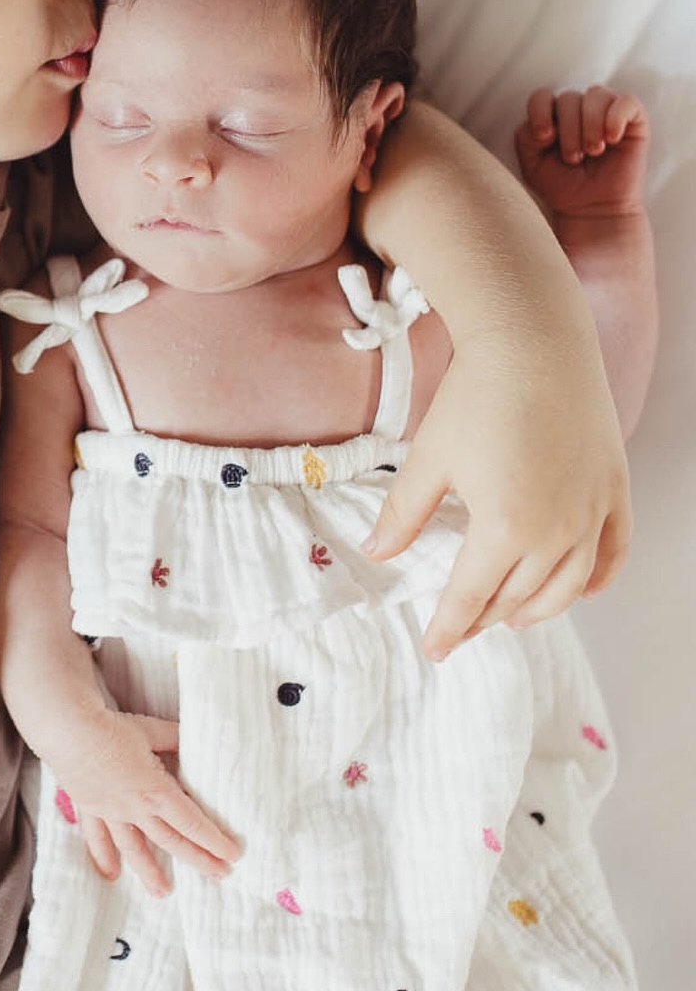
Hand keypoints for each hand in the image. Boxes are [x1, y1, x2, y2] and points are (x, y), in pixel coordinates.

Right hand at [41, 706, 240, 896]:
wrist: (69, 732)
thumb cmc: (112, 729)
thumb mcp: (151, 731)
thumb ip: (174, 738)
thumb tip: (195, 739)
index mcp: (156, 791)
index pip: (192, 822)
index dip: (213, 840)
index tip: (232, 857)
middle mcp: (136, 808)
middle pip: (171, 840)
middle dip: (197, 859)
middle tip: (218, 876)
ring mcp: (112, 812)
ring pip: (135, 847)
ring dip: (150, 871)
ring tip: (163, 893)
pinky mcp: (91, 808)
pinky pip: (98, 837)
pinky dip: (104, 856)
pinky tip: (111, 874)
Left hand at [365, 337, 629, 656]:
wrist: (533, 343)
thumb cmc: (474, 396)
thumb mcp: (427, 457)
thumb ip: (403, 513)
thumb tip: (375, 553)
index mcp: (504, 528)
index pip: (470, 597)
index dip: (448, 627)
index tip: (432, 648)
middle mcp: (556, 531)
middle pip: (518, 597)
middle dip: (486, 619)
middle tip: (462, 629)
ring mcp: (591, 512)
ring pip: (567, 586)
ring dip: (538, 609)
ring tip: (511, 616)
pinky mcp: (614, 489)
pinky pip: (613, 551)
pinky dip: (597, 578)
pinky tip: (583, 591)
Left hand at [515, 87, 648, 221]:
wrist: (593, 209)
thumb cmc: (562, 185)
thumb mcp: (532, 163)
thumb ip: (526, 137)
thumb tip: (547, 121)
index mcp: (552, 116)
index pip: (542, 96)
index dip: (540, 112)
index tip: (544, 139)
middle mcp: (579, 110)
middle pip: (568, 98)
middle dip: (568, 131)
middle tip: (574, 158)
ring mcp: (607, 113)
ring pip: (596, 94)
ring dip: (591, 125)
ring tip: (593, 151)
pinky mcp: (634, 122)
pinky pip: (627, 101)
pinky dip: (616, 117)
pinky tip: (612, 139)